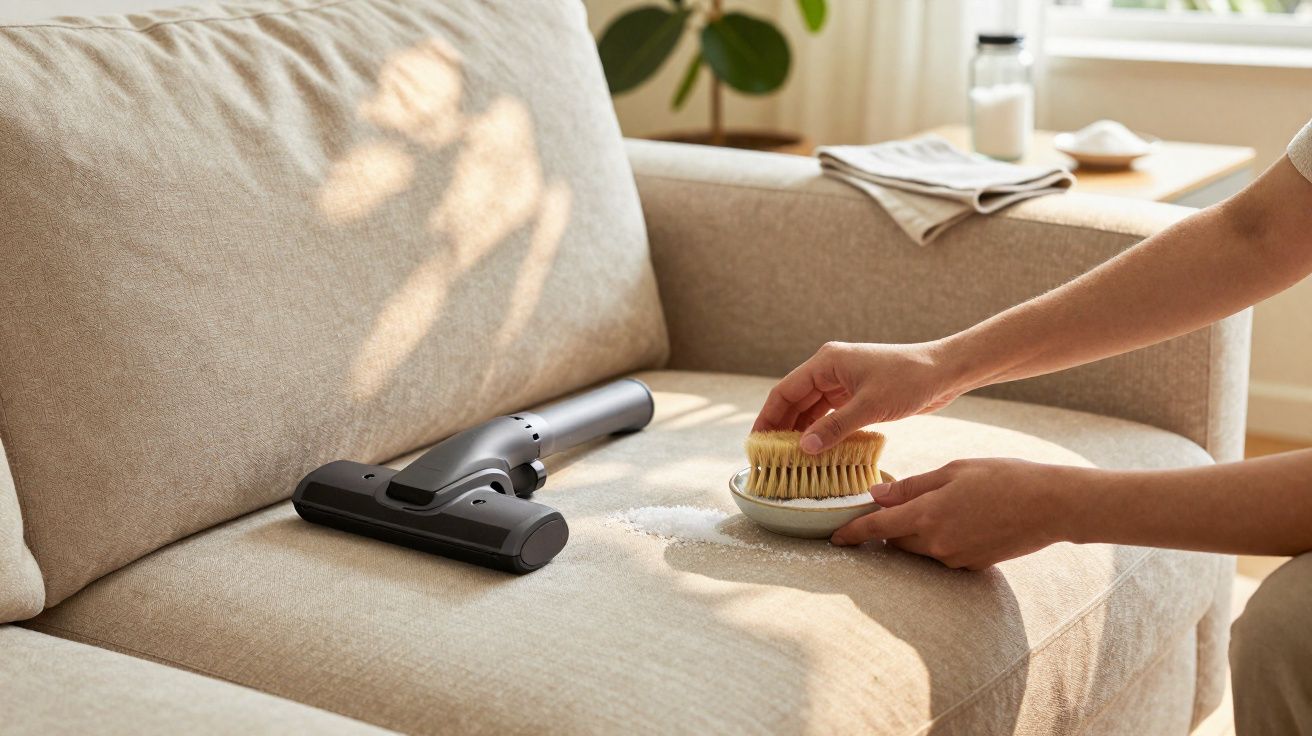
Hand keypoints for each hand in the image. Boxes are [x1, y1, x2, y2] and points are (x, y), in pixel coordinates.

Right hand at [752, 341, 965, 452]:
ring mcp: (844, 383)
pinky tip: (817, 452)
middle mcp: (830, 370)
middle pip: (795, 401)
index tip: (756, 442)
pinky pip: (830, 416)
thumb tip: (804, 448)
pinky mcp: (857, 396)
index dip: (768, 417)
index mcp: (826, 363)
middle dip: (782, 428)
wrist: (946, 372)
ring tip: (790, 459)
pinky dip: (822, 432)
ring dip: (802, 433)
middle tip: (770, 457)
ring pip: (812, 410)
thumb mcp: (870, 406)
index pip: (785, 391)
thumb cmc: (910, 379)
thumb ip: (835, 428)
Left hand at [830, 458, 1087, 569]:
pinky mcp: (972, 566)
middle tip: (896, 505)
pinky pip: (943, 554)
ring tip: (941, 506)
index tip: (834, 538)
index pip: (877, 529)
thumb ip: (912, 486)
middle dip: (890, 527)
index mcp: (927, 514)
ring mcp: (955, 558)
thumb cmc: (1004, 478)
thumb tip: (877, 495)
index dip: (852, 533)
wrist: (1052, 506)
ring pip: (920, 549)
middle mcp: (936, 543)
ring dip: (917, 533)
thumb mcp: (953, 471)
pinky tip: (963, 519)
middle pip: (896, 541)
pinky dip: (941, 540)